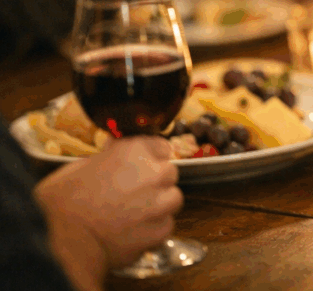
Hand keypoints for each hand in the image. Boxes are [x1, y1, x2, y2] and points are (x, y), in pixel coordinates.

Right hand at [35, 136, 182, 268]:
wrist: (63, 242)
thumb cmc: (62, 202)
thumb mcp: (79, 167)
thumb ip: (108, 157)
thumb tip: (114, 151)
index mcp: (134, 151)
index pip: (162, 147)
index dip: (151, 157)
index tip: (143, 166)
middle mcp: (154, 173)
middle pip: (169, 173)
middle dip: (155, 182)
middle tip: (133, 194)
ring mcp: (160, 202)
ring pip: (173, 199)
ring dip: (159, 205)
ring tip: (133, 215)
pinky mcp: (160, 230)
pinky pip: (166, 225)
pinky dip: (153, 229)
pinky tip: (132, 232)